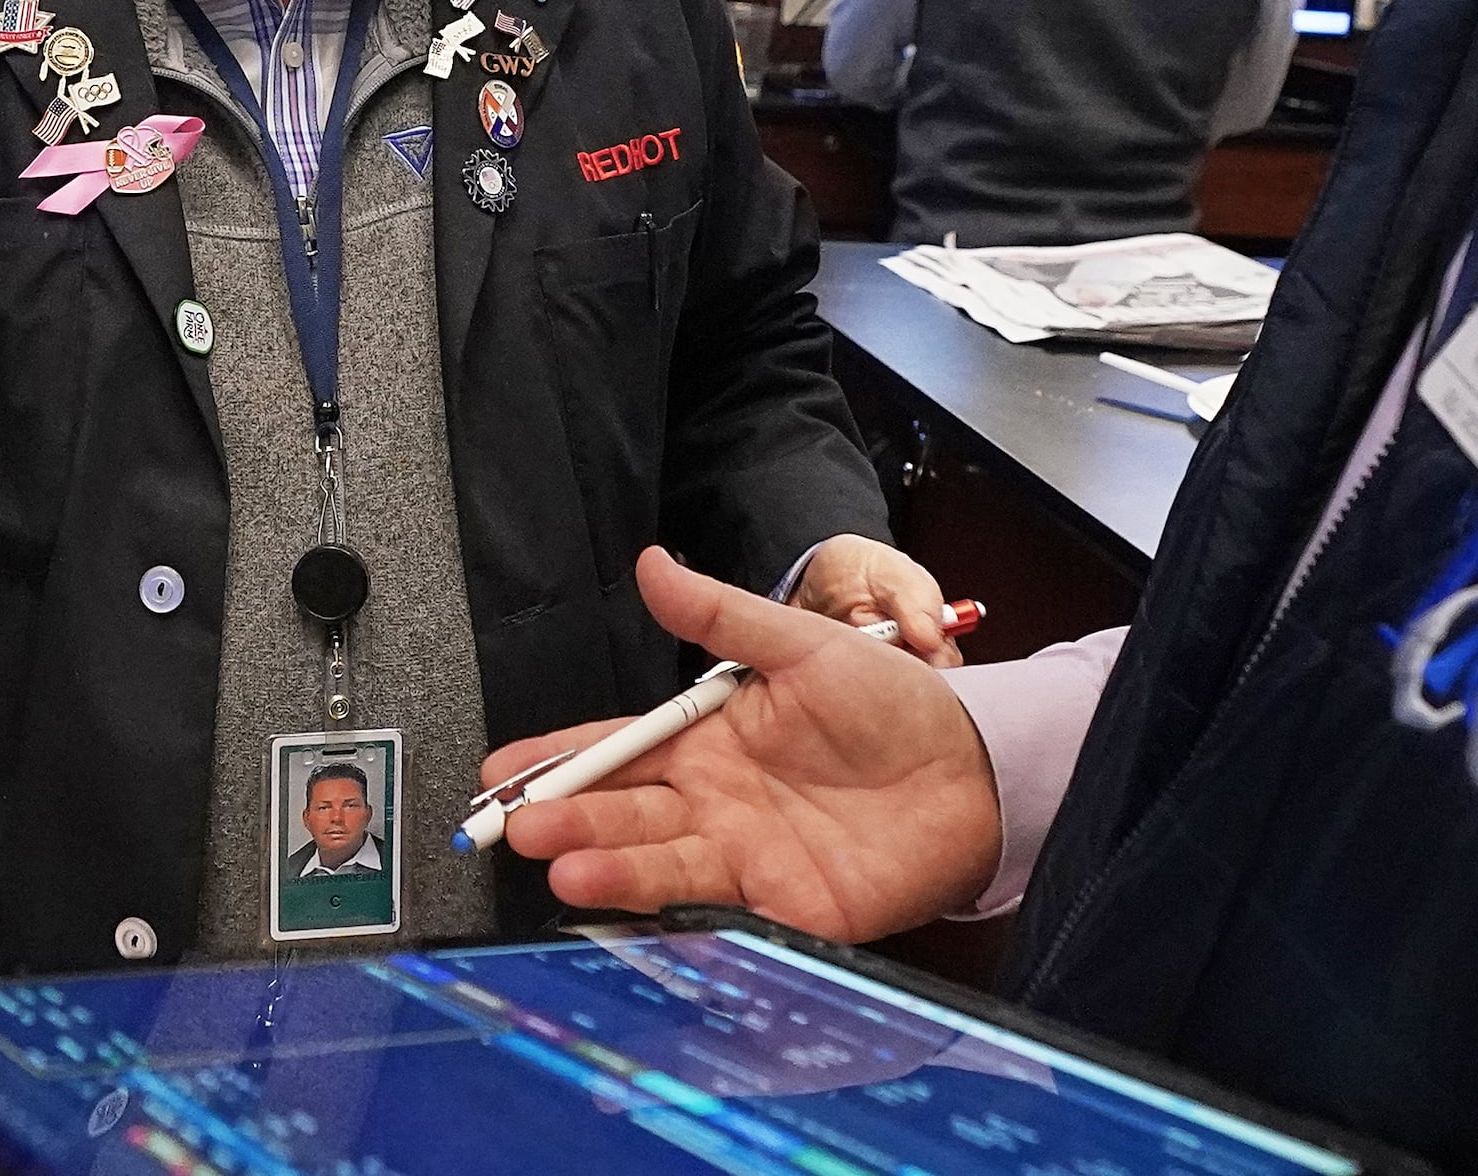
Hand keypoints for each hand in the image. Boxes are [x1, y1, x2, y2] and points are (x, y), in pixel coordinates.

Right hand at [486, 546, 1000, 940]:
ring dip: (608, 866)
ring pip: (659, 863)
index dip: (555, 759)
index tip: (501, 772)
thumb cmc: (894, 705)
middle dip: (567, 818)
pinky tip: (633, 910)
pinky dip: (674, 913)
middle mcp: (713, 804)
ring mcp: (744, 857)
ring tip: (563, 867)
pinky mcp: (785, 907)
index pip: (614, 749)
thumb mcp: (801, 644)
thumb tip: (652, 564)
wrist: (976, 772)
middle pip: (623, 812)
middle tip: (520, 826)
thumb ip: (721, 616)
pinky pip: (719, 911)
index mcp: (707, 742)